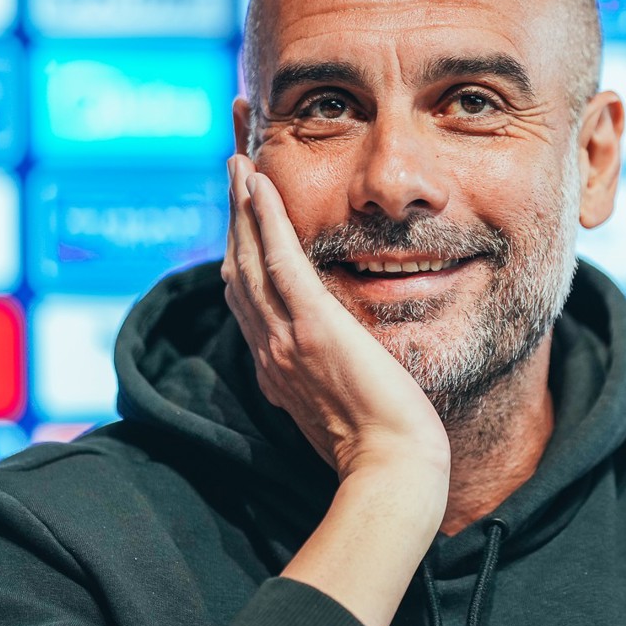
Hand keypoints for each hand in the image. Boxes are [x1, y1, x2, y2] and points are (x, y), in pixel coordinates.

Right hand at [223, 154, 451, 625]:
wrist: (394, 472)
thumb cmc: (385, 444)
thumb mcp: (346, 397)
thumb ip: (332, 368)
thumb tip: (337, 353)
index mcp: (277, 361)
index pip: (248, 289)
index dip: (240, 242)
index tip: (242, 202)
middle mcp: (268, 345)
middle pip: (236, 260)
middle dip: (232, 207)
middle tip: (231, 154)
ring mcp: (285, 337)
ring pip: (247, 253)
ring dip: (241, 198)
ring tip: (238, 153)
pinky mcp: (313, 329)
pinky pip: (279, 261)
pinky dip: (262, 218)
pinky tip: (256, 180)